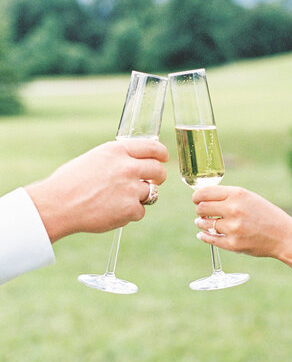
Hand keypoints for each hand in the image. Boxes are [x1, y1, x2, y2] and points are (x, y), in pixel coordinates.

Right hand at [26, 139, 168, 241]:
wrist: (59, 204)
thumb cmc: (71, 181)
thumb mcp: (95, 158)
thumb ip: (118, 158)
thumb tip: (135, 162)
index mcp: (118, 150)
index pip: (153, 147)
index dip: (161, 154)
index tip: (163, 158)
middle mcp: (128, 167)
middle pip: (159, 170)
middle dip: (158, 176)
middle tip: (152, 181)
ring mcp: (131, 188)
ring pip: (151, 193)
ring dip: (139, 197)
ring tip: (117, 200)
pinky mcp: (130, 209)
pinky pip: (140, 212)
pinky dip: (129, 214)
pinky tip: (112, 212)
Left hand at [192, 185, 291, 258]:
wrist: (283, 236)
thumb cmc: (265, 214)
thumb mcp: (249, 197)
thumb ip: (228, 196)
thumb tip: (203, 198)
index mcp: (237, 194)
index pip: (204, 192)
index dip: (197, 196)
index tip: (196, 199)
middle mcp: (234, 209)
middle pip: (202, 207)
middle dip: (199, 209)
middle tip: (202, 212)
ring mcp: (233, 227)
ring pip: (204, 224)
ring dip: (201, 223)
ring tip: (203, 222)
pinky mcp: (233, 244)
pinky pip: (211, 239)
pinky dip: (204, 236)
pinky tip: (203, 234)